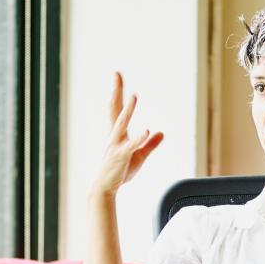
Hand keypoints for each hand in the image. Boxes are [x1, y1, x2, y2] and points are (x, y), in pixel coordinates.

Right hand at [91, 72, 163, 197]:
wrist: (104, 189)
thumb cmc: (119, 172)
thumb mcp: (139, 156)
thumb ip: (150, 144)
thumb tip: (161, 132)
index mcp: (117, 134)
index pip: (116, 108)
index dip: (118, 91)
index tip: (117, 76)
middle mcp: (114, 136)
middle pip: (114, 109)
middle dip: (116, 91)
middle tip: (116, 73)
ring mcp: (116, 146)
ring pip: (121, 124)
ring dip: (128, 110)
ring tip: (134, 96)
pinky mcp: (121, 157)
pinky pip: (131, 146)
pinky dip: (139, 138)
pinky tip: (147, 130)